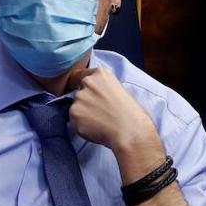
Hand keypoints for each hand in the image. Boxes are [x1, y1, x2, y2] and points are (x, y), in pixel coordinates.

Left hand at [67, 66, 166, 182]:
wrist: (130, 131)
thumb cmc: (131, 113)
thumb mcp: (120, 90)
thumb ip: (103, 88)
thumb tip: (96, 96)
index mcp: (100, 74)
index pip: (82, 75)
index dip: (86, 86)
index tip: (88, 93)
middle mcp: (87, 83)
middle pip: (79, 91)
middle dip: (86, 100)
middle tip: (100, 111)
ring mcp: (79, 98)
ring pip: (76, 106)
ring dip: (84, 113)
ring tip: (100, 121)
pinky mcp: (74, 114)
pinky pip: (75, 120)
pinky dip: (82, 125)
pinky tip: (96, 127)